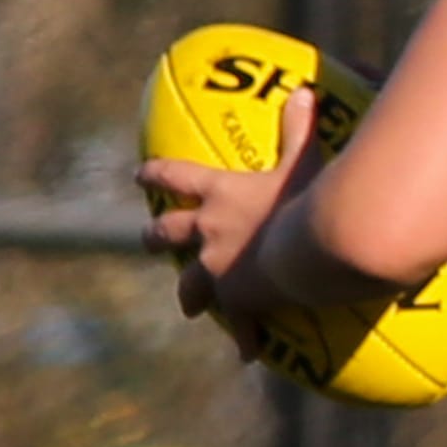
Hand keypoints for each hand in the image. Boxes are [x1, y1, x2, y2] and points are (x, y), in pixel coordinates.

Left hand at [137, 83, 322, 350]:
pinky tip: (246, 354)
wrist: (307, 248)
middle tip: (148, 240)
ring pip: (188, 283)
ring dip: (187, 292)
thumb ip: (300, 128)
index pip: (174, 177)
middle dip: (155, 237)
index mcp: (218, 194)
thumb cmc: (303, 200)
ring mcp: (218, 270)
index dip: (155, 175)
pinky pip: (239, 326)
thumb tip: (306, 91)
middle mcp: (208, 232)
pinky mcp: (238, 302)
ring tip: (186, 305)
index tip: (140, 176)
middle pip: (166, 233)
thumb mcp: (302, 160)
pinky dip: (244, 339)